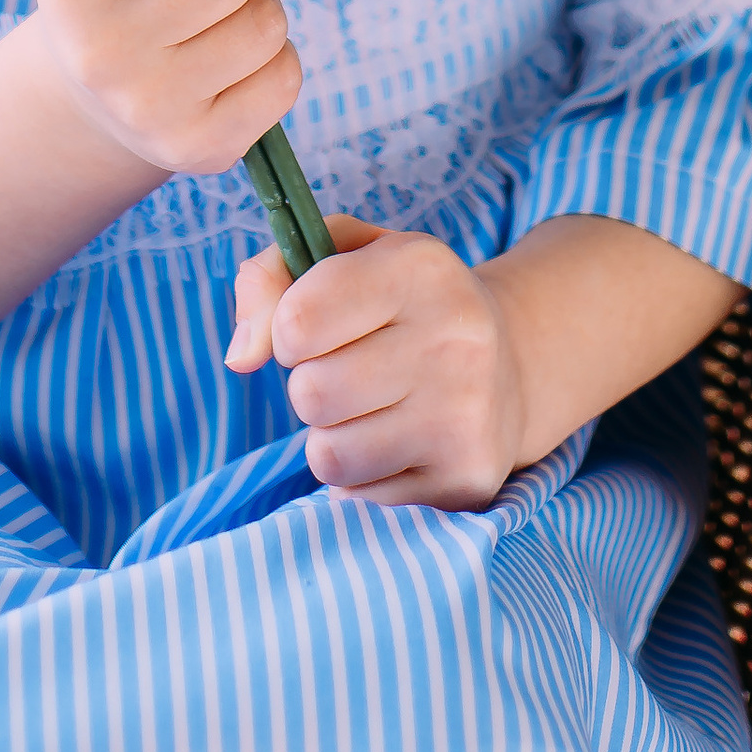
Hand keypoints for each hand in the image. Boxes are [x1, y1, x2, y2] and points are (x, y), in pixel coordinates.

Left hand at [225, 219, 525, 509]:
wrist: (511, 363)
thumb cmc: (403, 304)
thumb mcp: (346, 257)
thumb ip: (272, 277)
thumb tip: (239, 356)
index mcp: (421, 268)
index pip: (298, 318)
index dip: (286, 328)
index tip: (314, 325)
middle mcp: (454, 338)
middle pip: (309, 393)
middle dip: (311, 385)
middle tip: (350, 370)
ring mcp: (465, 414)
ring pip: (328, 454)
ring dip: (332, 435)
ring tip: (373, 407)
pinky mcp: (466, 477)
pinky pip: (359, 494)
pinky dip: (362, 473)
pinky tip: (399, 440)